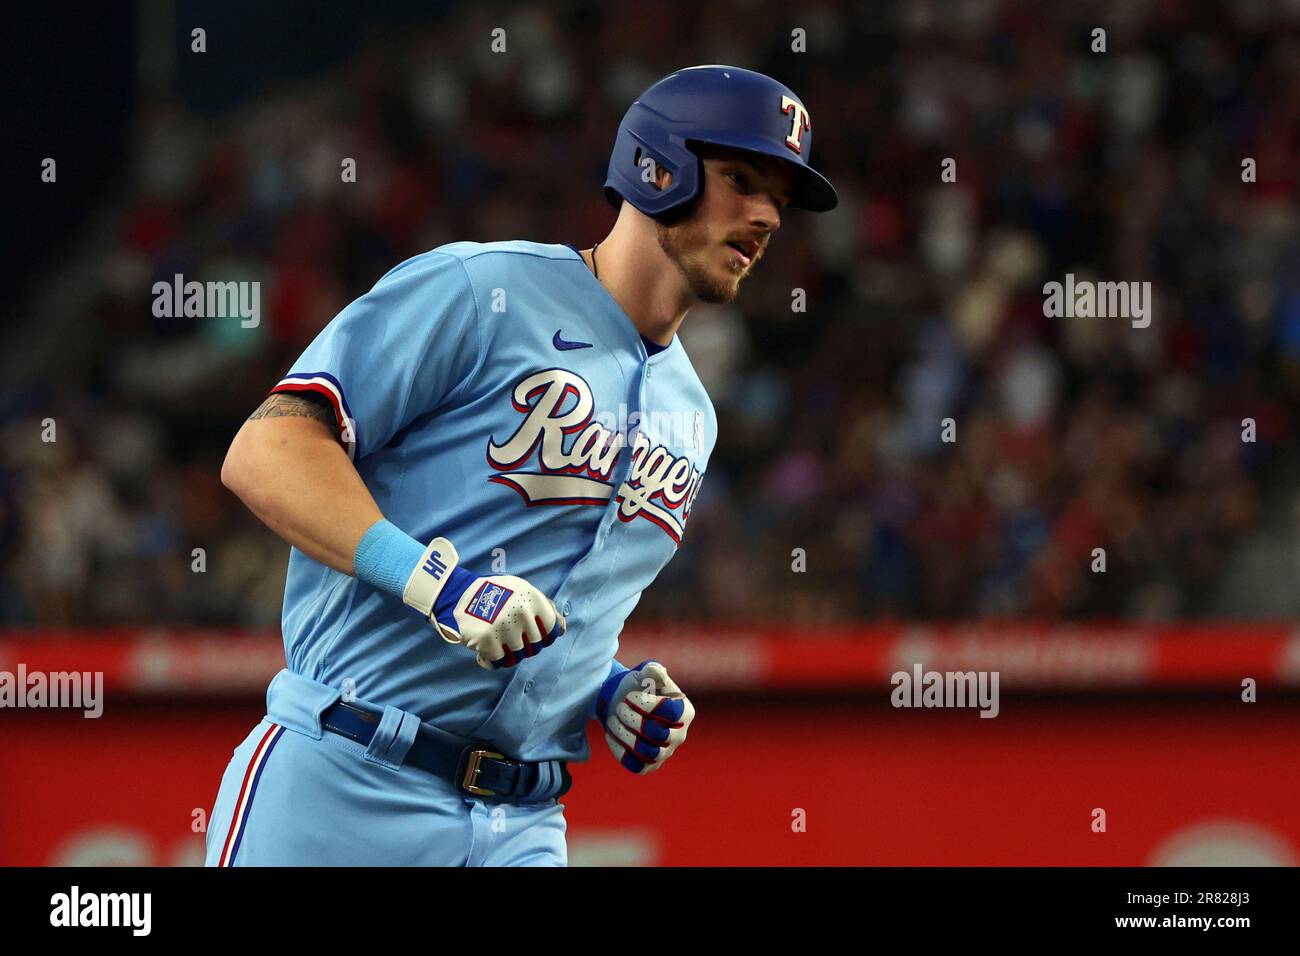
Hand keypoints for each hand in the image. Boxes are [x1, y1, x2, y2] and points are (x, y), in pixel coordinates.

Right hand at [403, 537, 565, 669]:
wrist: (457, 594)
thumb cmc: (496, 593)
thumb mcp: (523, 591)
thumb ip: (545, 608)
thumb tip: (561, 630)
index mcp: (533, 600)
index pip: (553, 632)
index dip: (545, 637)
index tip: (531, 634)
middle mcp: (521, 614)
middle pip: (536, 647)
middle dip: (525, 645)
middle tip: (510, 635)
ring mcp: (503, 629)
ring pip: (518, 657)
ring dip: (509, 653)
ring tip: (498, 641)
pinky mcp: (486, 642)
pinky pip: (499, 663)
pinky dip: (492, 660)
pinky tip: (486, 648)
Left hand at [595, 660, 693, 773]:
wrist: (622, 706)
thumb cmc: (637, 688)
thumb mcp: (643, 675)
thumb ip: (651, 671)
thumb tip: (657, 672)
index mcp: (685, 711)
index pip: (671, 712)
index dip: (647, 704)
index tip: (630, 696)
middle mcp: (680, 735)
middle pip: (659, 734)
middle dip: (633, 718)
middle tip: (620, 707)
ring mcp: (665, 754)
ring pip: (647, 752)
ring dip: (624, 734)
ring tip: (613, 719)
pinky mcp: (648, 767)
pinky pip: (635, 765)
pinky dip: (619, 750)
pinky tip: (610, 734)